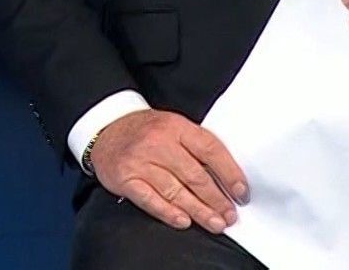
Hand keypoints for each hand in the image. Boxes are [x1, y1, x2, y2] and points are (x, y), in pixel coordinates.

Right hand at [89, 110, 247, 233]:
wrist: (107, 129)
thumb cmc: (146, 131)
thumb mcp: (173, 126)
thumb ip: (195, 146)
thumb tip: (226, 178)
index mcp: (176, 126)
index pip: (210, 149)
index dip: (229, 173)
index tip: (241, 192)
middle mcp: (158, 142)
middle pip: (194, 175)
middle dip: (216, 199)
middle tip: (229, 215)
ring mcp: (140, 161)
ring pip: (175, 190)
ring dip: (198, 210)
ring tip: (214, 222)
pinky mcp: (125, 178)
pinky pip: (150, 199)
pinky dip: (168, 212)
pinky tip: (184, 221)